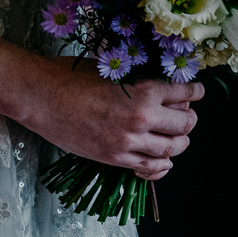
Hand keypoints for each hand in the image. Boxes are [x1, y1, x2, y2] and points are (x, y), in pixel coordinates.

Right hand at [18, 56, 202, 180]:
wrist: (41, 96)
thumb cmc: (71, 76)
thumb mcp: (112, 69)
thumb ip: (138, 79)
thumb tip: (159, 85)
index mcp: (144, 89)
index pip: (185, 94)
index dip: (194, 92)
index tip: (197, 93)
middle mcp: (142, 117)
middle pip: (185, 124)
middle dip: (189, 119)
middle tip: (187, 115)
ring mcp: (129, 141)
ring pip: (172, 148)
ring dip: (179, 143)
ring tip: (177, 138)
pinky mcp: (115, 158)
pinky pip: (150, 168)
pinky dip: (162, 166)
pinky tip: (163, 161)